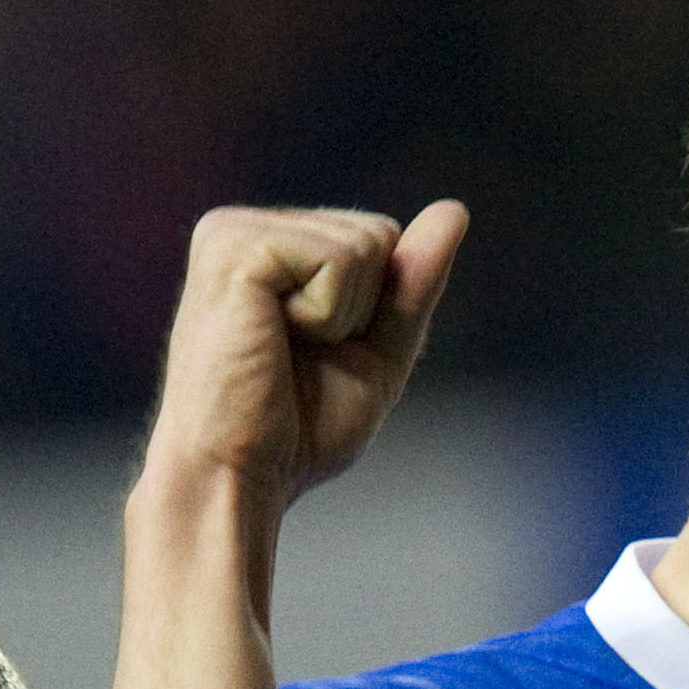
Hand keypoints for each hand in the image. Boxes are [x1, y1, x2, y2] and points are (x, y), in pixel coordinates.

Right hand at [143, 201, 469, 505]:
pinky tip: (272, 340)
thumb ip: (412, 285)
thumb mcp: (377, 353)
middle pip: (377, 232)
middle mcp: (244, 226)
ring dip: (343, 317)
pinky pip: (340, 258)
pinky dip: (328, 315)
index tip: (318, 356)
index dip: (374, 311)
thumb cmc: (296, 432)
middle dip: (363, 310)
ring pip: (365, 243)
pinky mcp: (233, 244)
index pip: (379, 238)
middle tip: (296, 360)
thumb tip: (456, 210)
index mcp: (271, 247)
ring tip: (279, 352)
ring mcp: (232, 230)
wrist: (238, 478)